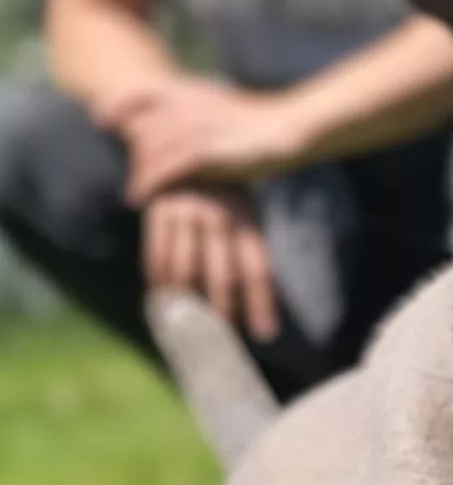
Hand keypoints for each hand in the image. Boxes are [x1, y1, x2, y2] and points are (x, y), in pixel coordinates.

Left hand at [98, 76, 308, 204]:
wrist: (290, 129)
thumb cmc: (265, 127)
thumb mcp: (226, 111)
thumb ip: (201, 116)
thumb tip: (187, 131)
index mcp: (192, 91)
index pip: (140, 93)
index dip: (117, 106)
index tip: (102, 122)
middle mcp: (185, 105)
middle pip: (142, 130)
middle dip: (132, 154)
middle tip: (132, 176)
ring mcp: (192, 127)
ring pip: (148, 151)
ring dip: (136, 174)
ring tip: (132, 194)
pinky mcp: (201, 150)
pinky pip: (162, 169)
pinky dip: (146, 184)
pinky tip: (139, 198)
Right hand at [142, 186, 278, 341]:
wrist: (185, 146)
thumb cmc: (225, 191)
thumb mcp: (245, 211)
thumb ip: (248, 250)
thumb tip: (254, 300)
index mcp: (246, 220)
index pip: (256, 269)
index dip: (261, 303)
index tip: (265, 333)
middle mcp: (218, 218)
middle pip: (223, 275)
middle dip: (224, 310)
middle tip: (223, 337)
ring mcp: (186, 214)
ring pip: (186, 268)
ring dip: (187, 300)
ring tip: (189, 326)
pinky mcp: (157, 211)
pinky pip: (156, 253)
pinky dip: (159, 279)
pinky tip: (162, 298)